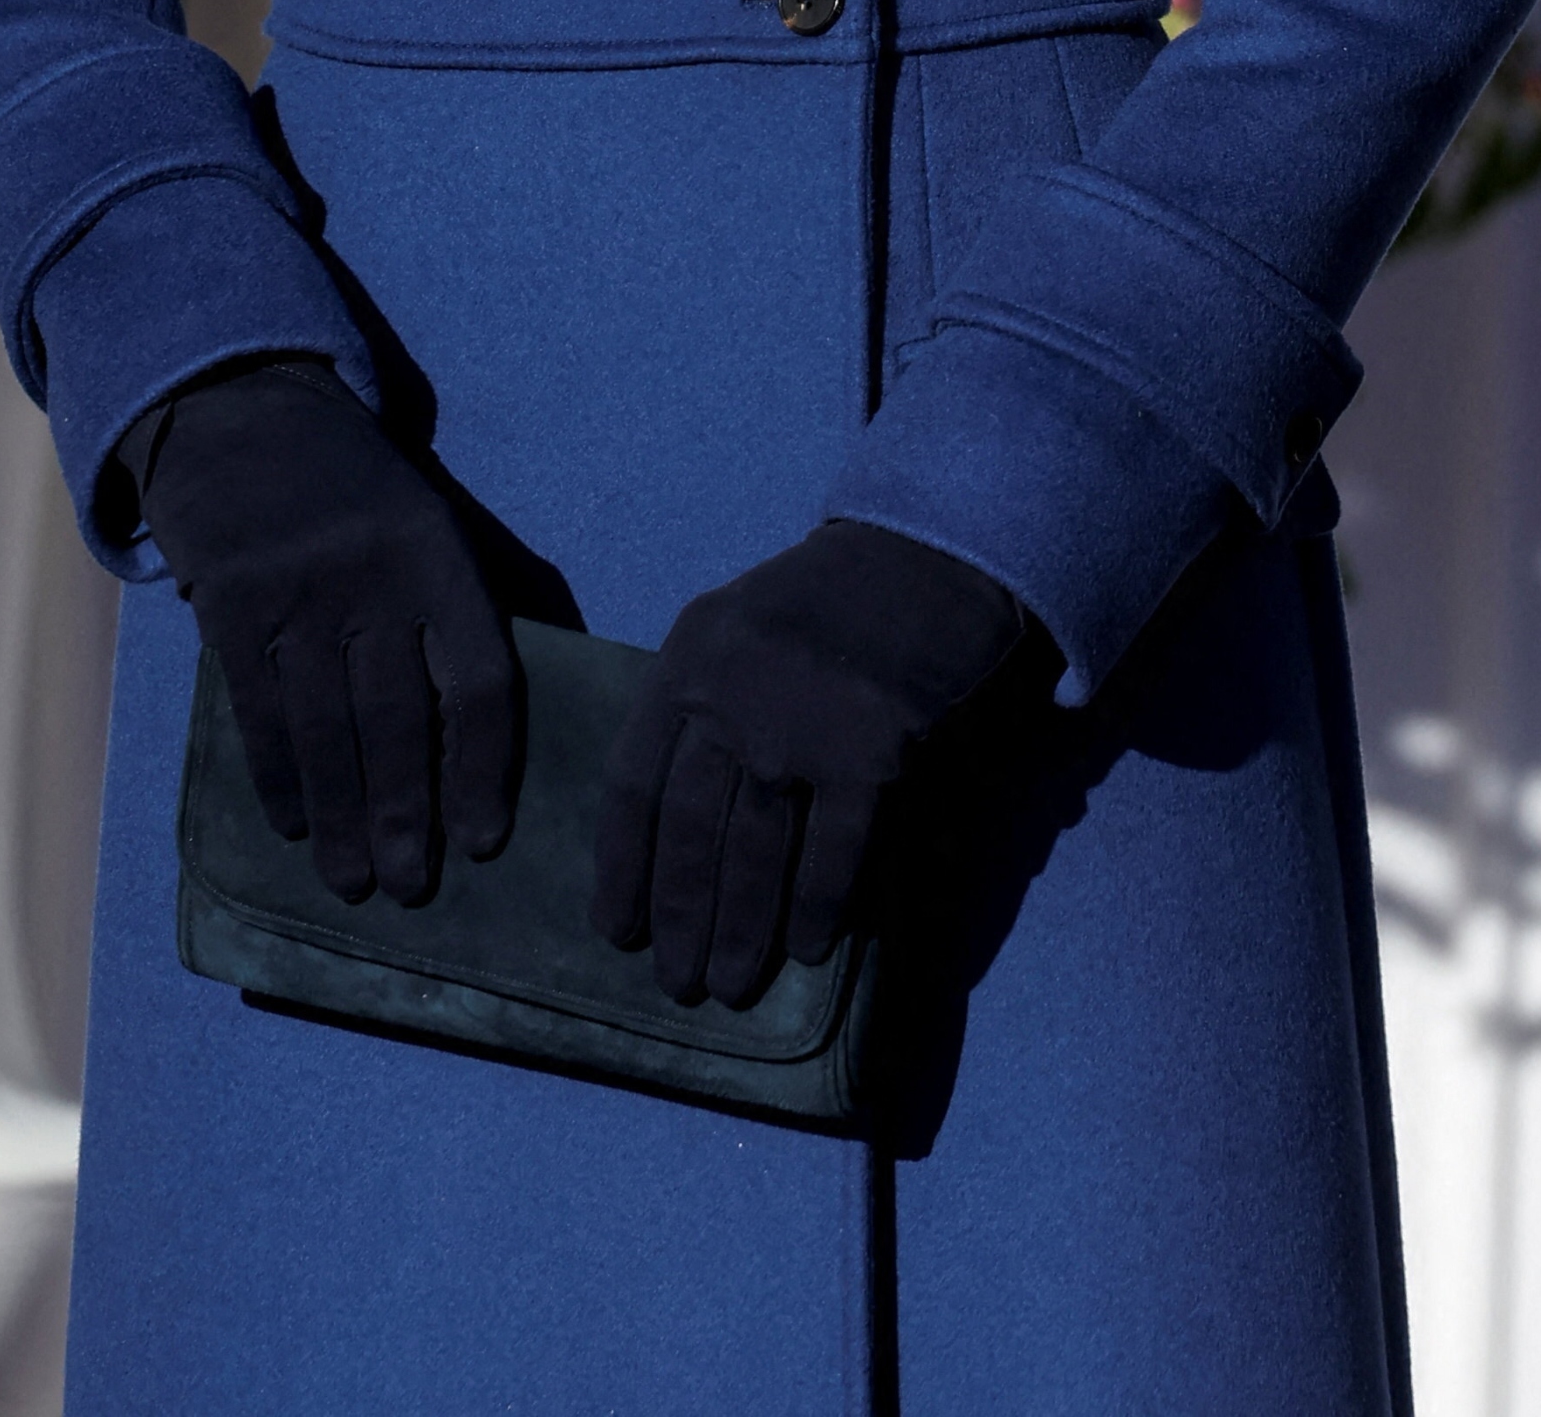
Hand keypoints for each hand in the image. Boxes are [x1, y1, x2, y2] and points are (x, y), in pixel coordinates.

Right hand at [122, 357, 518, 905]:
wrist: (240, 405)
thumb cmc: (352, 484)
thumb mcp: (429, 516)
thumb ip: (473, 598)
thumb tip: (527, 702)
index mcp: (438, 556)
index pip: (479, 679)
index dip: (483, 770)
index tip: (482, 843)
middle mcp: (373, 576)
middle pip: (399, 719)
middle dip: (406, 815)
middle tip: (411, 892)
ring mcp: (296, 589)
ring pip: (326, 727)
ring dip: (340, 817)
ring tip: (351, 883)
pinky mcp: (230, 602)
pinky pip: (259, 708)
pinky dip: (277, 775)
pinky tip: (289, 825)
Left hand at [591, 520, 1026, 1007]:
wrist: (924, 555)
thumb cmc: (821, 602)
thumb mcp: (733, 629)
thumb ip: (696, 706)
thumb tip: (661, 832)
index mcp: (687, 657)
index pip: (633, 781)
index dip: (622, 865)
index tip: (615, 930)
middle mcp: (731, 690)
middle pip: (688, 828)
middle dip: (680, 916)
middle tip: (677, 984)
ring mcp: (800, 722)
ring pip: (754, 851)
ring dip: (740, 929)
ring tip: (729, 984)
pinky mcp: (871, 749)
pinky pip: (833, 852)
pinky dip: (816, 906)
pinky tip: (805, 948)